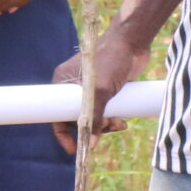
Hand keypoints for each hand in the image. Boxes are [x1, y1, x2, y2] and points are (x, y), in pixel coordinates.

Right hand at [49, 30, 146, 153]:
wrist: (133, 41)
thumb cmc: (112, 59)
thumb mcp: (101, 90)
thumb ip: (95, 117)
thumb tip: (91, 143)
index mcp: (63, 83)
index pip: (56, 114)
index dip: (64, 134)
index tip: (74, 150)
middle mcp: (74, 87)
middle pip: (77, 118)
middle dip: (92, 128)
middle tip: (108, 128)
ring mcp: (91, 89)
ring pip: (93, 117)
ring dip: (105, 125)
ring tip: (119, 124)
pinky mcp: (106, 90)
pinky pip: (105, 111)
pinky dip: (112, 118)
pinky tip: (122, 121)